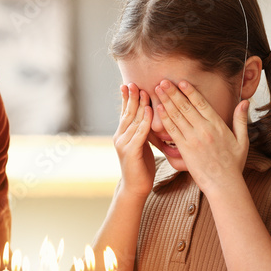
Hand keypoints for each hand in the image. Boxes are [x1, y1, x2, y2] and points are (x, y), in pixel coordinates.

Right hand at [113, 83, 154, 198]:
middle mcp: (120, 137)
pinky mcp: (130, 152)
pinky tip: (150, 112)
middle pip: (127, 113)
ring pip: (133, 121)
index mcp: (122, 134)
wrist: (135, 188)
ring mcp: (123, 144)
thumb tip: (147, 117)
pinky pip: (139, 134)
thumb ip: (141, 131)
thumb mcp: (141, 144)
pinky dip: (145, 122)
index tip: (129, 84)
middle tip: (135, 82)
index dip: (126, 98)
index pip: (124, 112)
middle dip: (131, 97)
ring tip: (144, 92)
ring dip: (139, 106)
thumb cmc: (141, 167)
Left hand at [154, 79, 248, 194]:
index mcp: (218, 125)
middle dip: (173, 92)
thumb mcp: (242, 140)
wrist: (224, 185)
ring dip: (166, 101)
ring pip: (177, 116)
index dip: (190, 91)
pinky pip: (172, 131)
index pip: (201, 103)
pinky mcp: (185, 150)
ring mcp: (193, 139)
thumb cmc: (234, 164)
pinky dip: (164, 119)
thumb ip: (241, 120)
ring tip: (158, 90)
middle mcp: (204, 130)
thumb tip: (245, 102)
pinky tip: (158, 109)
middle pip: (186, 106)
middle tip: (163, 81)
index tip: (181, 82)